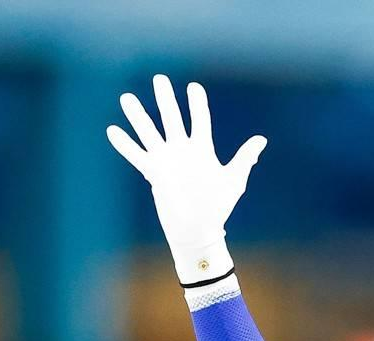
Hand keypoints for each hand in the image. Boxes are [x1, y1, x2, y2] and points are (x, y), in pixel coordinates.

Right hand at [109, 75, 267, 283]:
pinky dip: (124, 144)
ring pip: (149, 132)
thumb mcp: (234, 180)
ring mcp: (166, 160)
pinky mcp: (153, 173)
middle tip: (159, 79)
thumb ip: (244, 158)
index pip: (199, 120)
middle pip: (172, 118)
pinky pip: (136, 155)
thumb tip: (261, 140)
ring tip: (126, 97)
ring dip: (138, 115)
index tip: (193, 87)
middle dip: (165, 99)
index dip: (197, 104)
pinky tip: (112, 130)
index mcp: (202, 150)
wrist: (199, 228)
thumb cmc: (218, 206)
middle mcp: (182, 150)